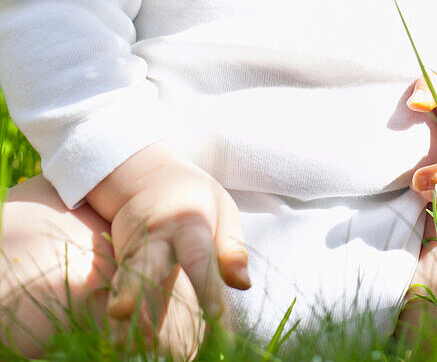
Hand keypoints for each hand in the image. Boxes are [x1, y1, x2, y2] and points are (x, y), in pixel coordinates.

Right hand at [104, 156, 250, 348]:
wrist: (149, 177)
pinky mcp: (120, 261)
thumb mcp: (222, 210)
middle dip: (137, 288)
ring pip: (125, 277)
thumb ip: (232, 249)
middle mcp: (157, 238)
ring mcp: (134, 250)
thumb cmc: (196, 199)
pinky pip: (116, 286)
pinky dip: (116, 309)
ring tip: (116, 327)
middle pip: (147, 263)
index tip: (216, 315)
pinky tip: (117, 335)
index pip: (198, 257)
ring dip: (121, 301)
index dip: (206, 285)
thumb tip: (244, 285)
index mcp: (188, 224)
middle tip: (125, 311)